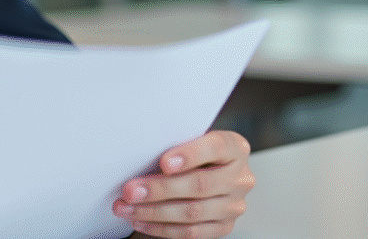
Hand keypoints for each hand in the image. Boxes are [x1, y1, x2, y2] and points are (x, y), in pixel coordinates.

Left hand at [112, 130, 253, 238]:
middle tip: (130, 190)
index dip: (189, 155)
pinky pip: (191, 232)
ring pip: (192, 211)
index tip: (164, 162)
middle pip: (200, 184)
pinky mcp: (224, 226)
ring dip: (154, 211)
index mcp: (235, 147)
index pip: (215, 148)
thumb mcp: (188, 138)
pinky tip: (140, 220)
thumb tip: (139, 153)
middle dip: (160, 189)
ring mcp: (234, 205)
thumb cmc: (191, 152)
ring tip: (127, 207)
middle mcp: (240, 177)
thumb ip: (174, 143)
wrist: (204, 170)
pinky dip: (161, 227)